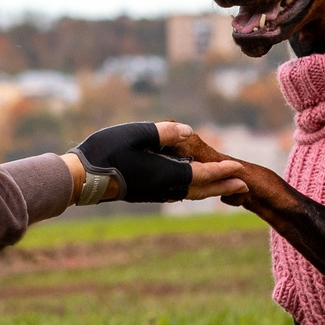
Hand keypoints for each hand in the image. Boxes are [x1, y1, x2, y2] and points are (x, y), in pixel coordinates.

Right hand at [73, 121, 244, 204]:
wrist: (80, 179)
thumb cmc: (105, 153)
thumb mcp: (136, 134)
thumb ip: (164, 132)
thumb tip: (188, 131)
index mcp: (165, 174)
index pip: (201, 173)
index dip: (221, 170)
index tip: (239, 168)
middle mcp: (163, 188)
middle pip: (200, 189)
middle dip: (223, 185)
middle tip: (244, 184)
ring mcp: (154, 193)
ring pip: (189, 192)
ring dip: (209, 189)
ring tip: (224, 186)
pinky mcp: (145, 193)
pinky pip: (177, 193)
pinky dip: (192, 189)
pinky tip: (191, 186)